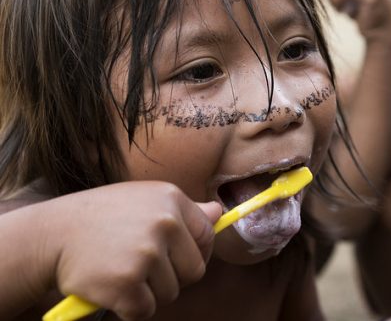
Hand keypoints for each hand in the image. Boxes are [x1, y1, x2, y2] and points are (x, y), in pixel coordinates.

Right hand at [43, 182, 221, 319]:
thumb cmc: (102, 218)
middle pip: (194, 271)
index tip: (176, 258)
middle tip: (139, 266)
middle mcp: (164, 223)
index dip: (194, 253)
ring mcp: (146, 253)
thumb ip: (184, 211)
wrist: (51, 235)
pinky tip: (110, 286)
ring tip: (120, 270)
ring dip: (147, 291)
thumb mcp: (144, 200)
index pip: (207, 235)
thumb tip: (219, 214)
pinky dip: (128, 307)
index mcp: (171, 199)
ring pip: (170, 293)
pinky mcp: (127, 283)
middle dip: (171, 276)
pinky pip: (145, 310)